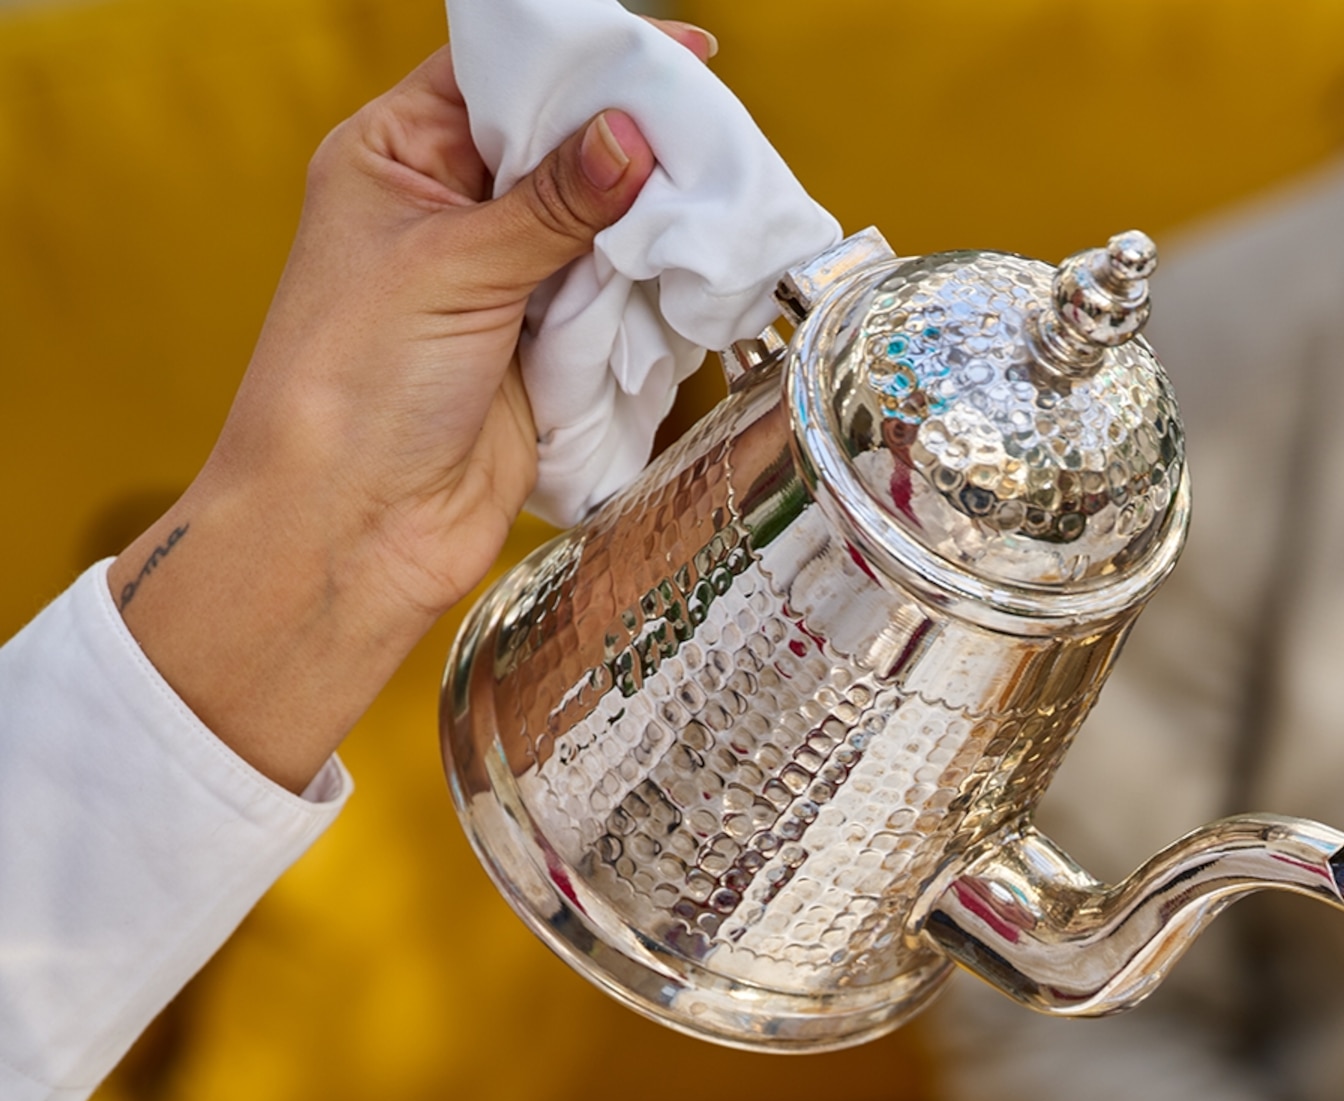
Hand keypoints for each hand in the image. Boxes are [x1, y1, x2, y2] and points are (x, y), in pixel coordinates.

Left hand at [104, 28, 714, 793]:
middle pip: (561, 148)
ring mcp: (500, 287)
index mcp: (397, 156)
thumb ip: (549, 203)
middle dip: (632, 144)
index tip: (670, 51)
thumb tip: (630, 133)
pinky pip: (612, 307)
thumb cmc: (352, 386)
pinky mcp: (543, 357)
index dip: (581, 58)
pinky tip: (690, 279)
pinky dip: (649, 297)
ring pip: (598, 230)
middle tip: (712, 135)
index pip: (499, 75)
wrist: (354, 530)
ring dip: (650, 227)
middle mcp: (449, 214)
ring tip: (714, 208)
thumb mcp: (451, 267)